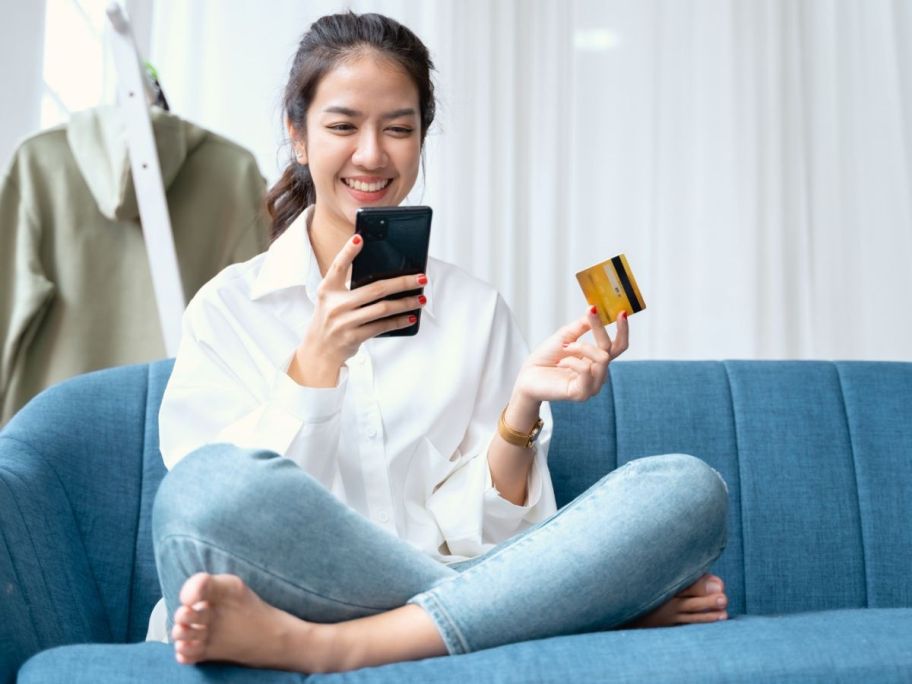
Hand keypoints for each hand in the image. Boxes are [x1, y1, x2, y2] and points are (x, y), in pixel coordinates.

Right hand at [289, 234, 426, 386]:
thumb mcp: (331, 300)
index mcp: (327, 290)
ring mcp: (344, 322)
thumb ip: (348, 288)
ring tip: (420, 298)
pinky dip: (399, 321)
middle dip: (402, 282)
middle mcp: (335, 304)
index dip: (347, 251)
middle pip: (375, 289)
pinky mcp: (353, 337)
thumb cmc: (330, 321)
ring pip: (383, 308)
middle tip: (420, 278)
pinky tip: (411, 316)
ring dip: (406, 303)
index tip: (360, 238)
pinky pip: (382, 326)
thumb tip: (384, 277)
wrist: (319, 352)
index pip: (338, 267)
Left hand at [513, 307, 628, 404]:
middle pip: (611, 349)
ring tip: (564, 348)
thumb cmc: (546, 359)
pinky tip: (560, 363)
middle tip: (591, 312)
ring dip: (580, 347)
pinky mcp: (582, 393)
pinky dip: (571, 361)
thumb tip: (595, 311)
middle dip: (600, 329)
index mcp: (597, 361)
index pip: (618, 346)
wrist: (527, 376)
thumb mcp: (565, 337)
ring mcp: (592, 385)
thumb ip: (581, 326)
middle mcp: (599, 374)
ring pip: (601, 358)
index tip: (622, 311)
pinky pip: (586, 370)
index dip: (623, 330)